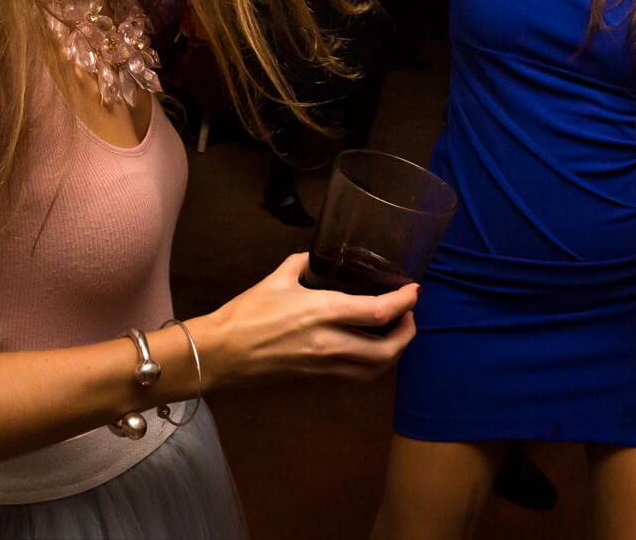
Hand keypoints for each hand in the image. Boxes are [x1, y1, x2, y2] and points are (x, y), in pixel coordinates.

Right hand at [190, 254, 416, 386]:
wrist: (221, 353)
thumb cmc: (246, 313)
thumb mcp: (278, 278)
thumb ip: (304, 263)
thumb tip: (318, 257)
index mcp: (323, 312)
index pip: (380, 312)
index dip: (405, 302)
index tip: (414, 291)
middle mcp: (330, 343)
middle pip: (388, 350)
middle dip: (407, 333)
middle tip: (409, 315)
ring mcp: (324, 365)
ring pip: (375, 369)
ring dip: (393, 353)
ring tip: (395, 333)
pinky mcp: (316, 378)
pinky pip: (355, 374)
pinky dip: (371, 362)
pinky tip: (367, 345)